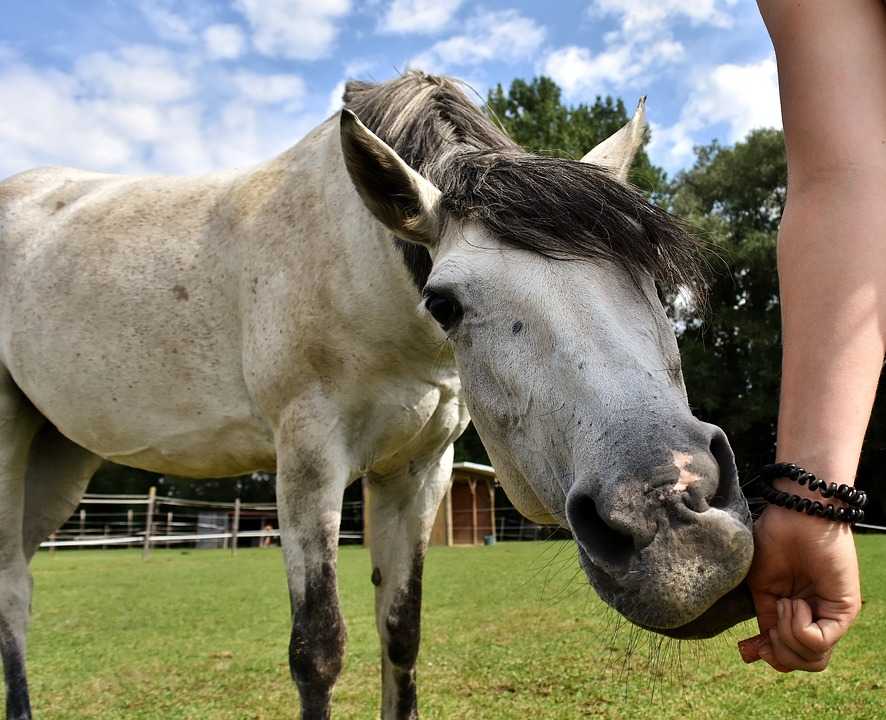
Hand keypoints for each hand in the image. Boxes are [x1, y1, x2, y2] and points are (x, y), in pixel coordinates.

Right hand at [738, 503, 860, 671]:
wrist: (794, 516)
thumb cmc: (774, 541)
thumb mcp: (760, 589)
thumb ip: (765, 621)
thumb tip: (758, 653)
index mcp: (796, 614)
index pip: (790, 656)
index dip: (769, 657)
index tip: (748, 648)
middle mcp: (817, 618)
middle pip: (802, 663)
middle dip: (778, 652)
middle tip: (769, 625)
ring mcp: (831, 616)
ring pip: (812, 659)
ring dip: (787, 636)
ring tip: (784, 605)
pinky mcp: (844, 611)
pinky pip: (818, 641)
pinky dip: (797, 626)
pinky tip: (794, 602)